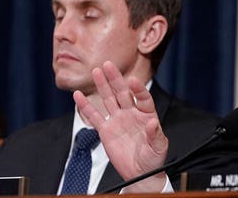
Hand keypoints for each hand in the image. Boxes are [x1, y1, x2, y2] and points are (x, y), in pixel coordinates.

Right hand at [73, 61, 168, 192]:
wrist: (141, 172)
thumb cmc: (153, 159)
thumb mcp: (159, 147)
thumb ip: (155, 134)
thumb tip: (153, 123)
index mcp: (147, 115)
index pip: (143, 98)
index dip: (138, 89)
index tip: (133, 81)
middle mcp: (132, 114)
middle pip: (122, 93)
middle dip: (116, 79)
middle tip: (108, 64)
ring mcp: (118, 120)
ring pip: (108, 99)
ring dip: (102, 86)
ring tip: (96, 71)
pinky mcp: (106, 130)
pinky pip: (94, 116)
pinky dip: (86, 106)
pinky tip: (78, 95)